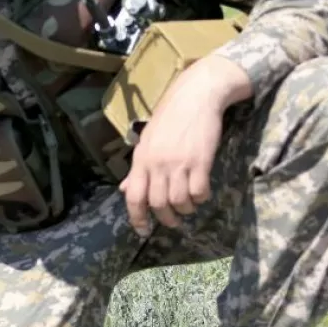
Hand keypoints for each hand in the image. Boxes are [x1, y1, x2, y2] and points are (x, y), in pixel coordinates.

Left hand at [119, 55, 251, 236]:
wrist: (195, 96)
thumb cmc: (170, 117)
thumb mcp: (147, 141)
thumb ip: (138, 169)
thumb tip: (125, 189)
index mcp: (141, 159)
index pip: (133, 196)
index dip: (137, 218)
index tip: (143, 231)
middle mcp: (157, 164)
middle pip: (158, 204)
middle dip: (166, 219)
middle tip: (173, 221)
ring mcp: (179, 163)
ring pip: (179, 201)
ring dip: (185, 209)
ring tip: (189, 205)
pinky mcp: (200, 161)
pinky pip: (199, 192)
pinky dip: (201, 198)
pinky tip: (202, 193)